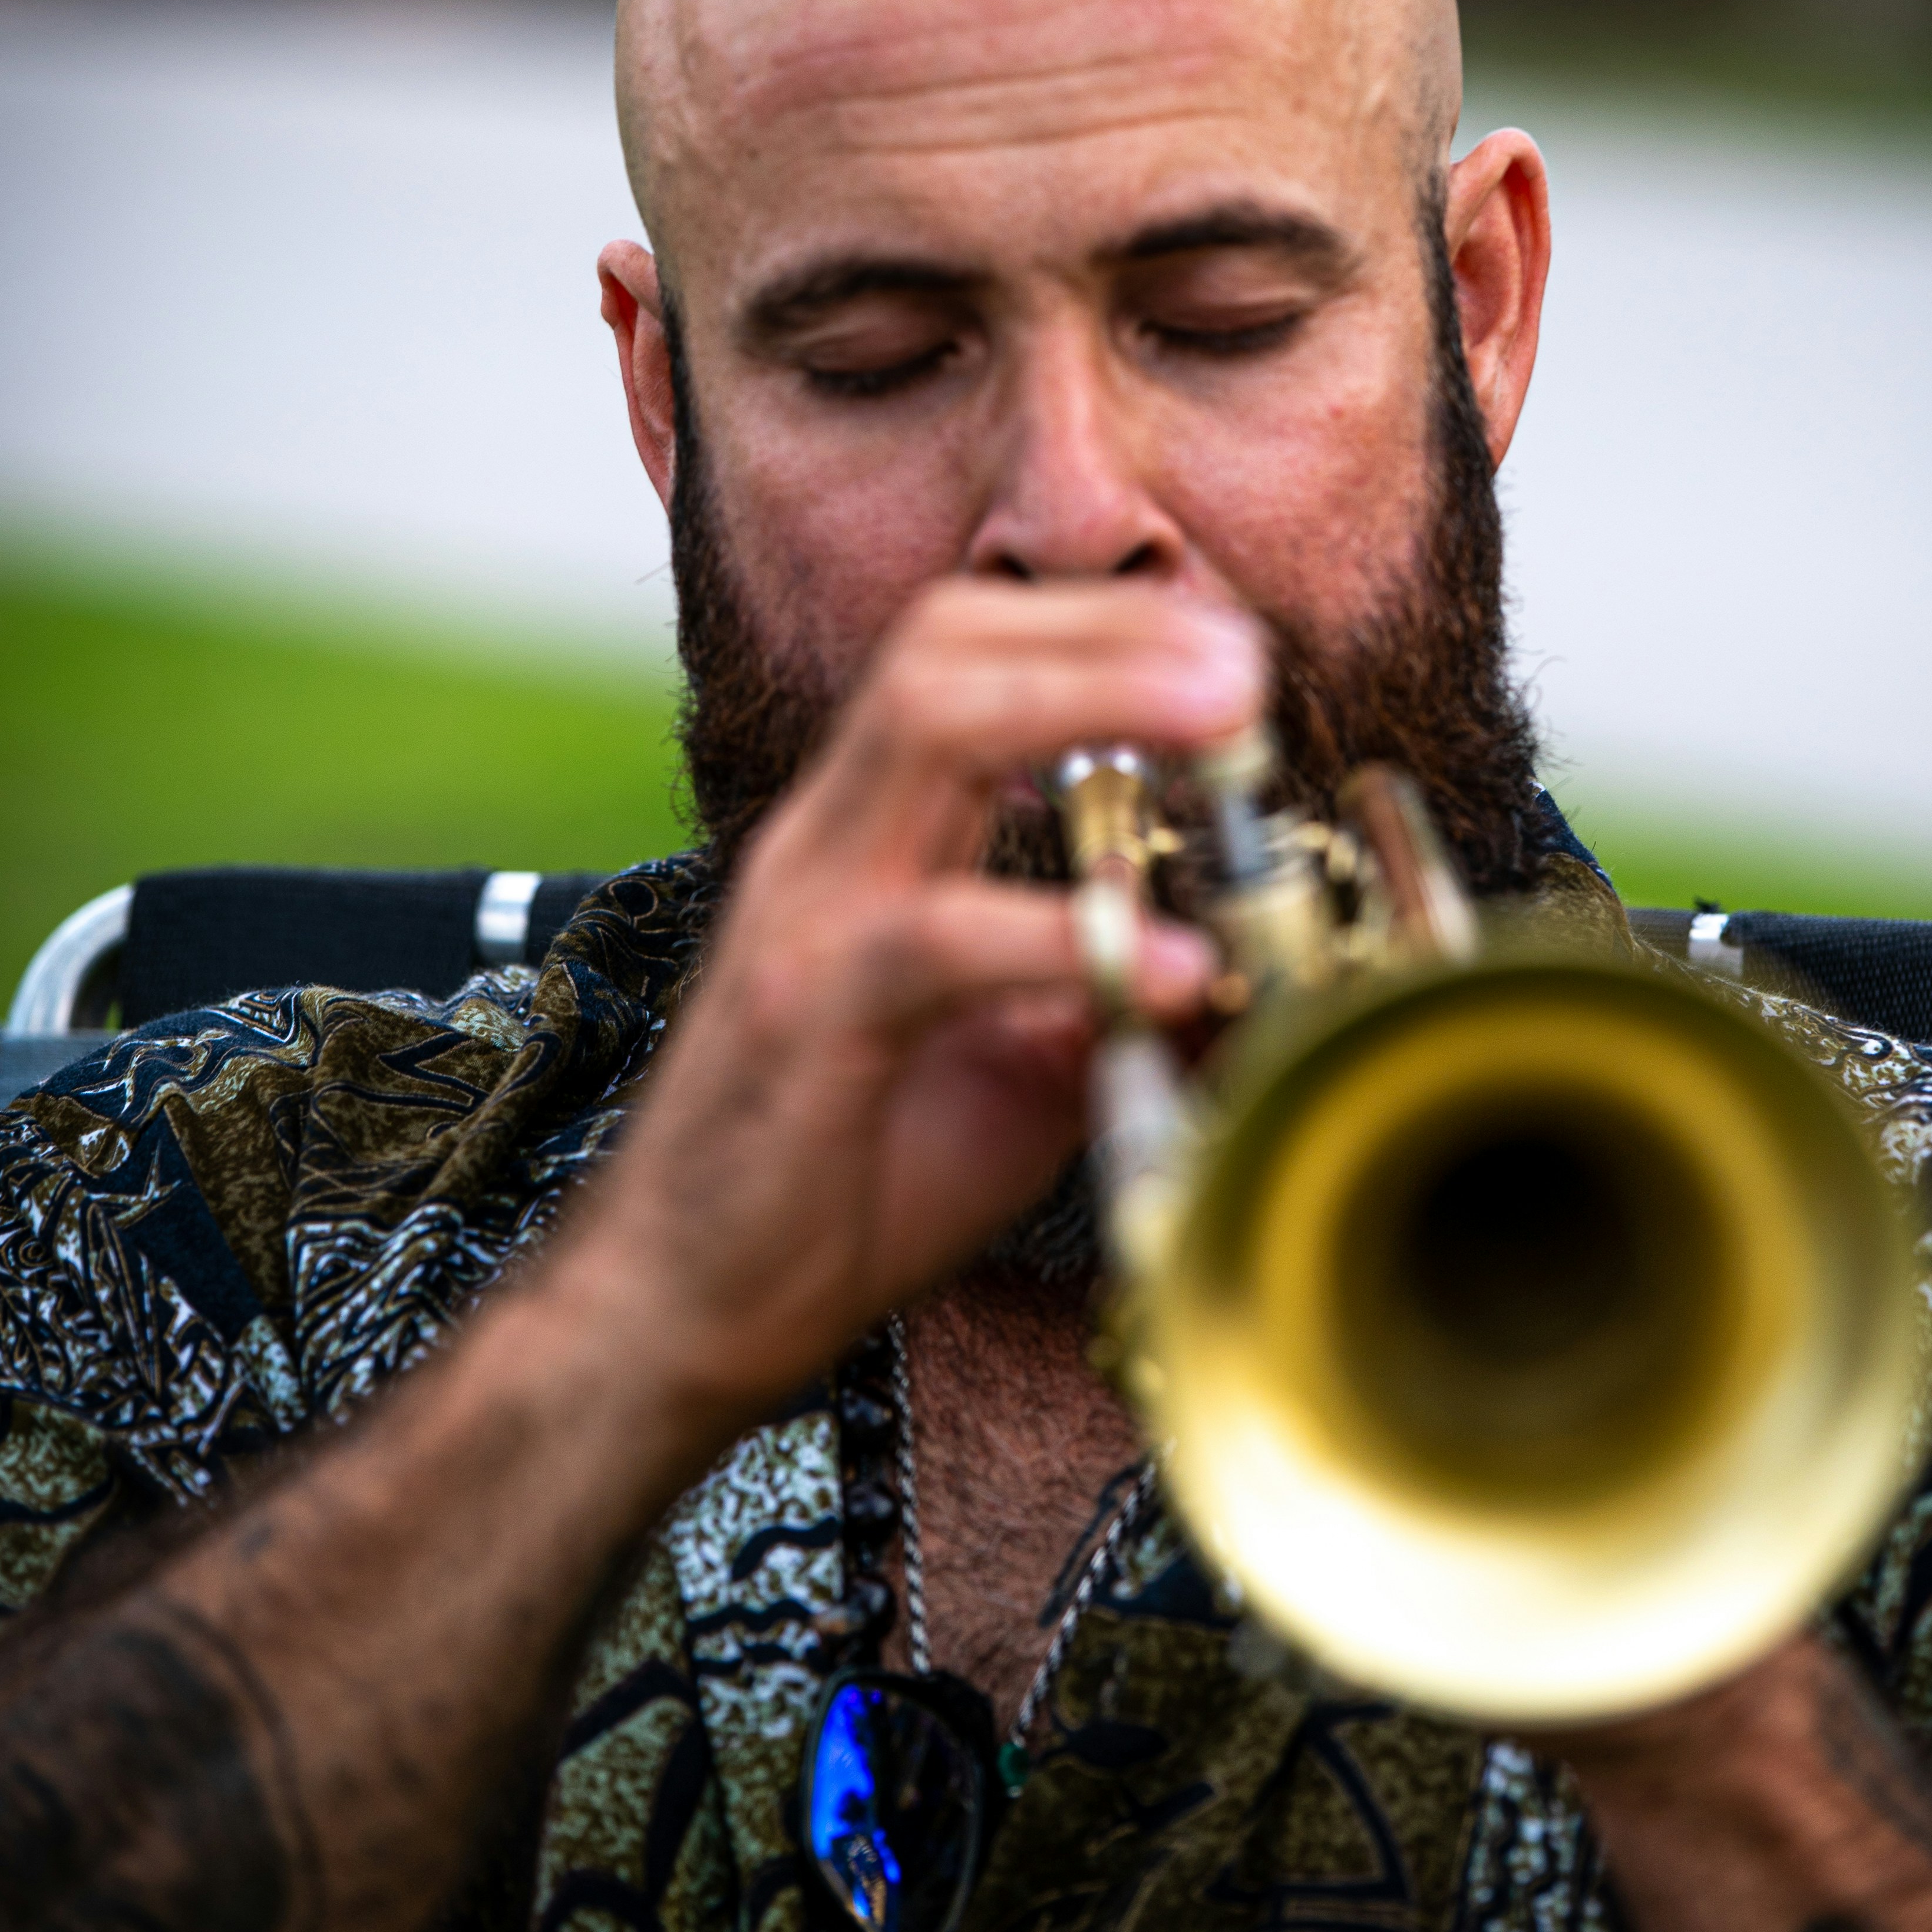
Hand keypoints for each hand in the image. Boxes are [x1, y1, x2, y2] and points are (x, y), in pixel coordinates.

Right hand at [551, 575, 1260, 1452]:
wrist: (685, 1304)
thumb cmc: (846, 1179)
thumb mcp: (1017, 1066)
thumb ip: (1107, 993)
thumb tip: (1242, 962)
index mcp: (867, 835)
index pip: (964, 652)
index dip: (1100, 628)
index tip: (1232, 653)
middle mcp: (827, 841)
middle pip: (946, 645)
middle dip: (1104, 627)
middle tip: (1245, 663)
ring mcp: (806, 913)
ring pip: (930, 725)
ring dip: (1091, 696)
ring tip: (1224, 721)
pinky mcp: (806, 1013)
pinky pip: (942, 938)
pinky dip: (1072, 933)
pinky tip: (1176, 969)